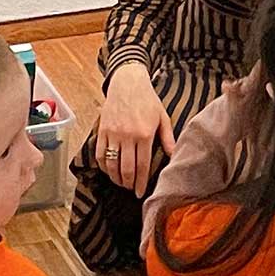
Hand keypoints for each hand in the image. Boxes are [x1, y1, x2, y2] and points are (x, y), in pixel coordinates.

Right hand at [96, 64, 176, 193]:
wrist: (127, 82)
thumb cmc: (148, 100)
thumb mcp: (162, 117)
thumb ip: (168, 138)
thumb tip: (174, 156)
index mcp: (144, 134)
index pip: (141, 166)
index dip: (140, 183)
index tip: (140, 193)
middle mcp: (127, 136)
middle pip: (125, 169)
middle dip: (128, 183)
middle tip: (131, 189)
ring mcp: (112, 134)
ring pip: (111, 164)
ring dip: (115, 178)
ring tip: (121, 182)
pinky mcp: (101, 131)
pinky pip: (100, 154)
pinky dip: (103, 166)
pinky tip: (109, 171)